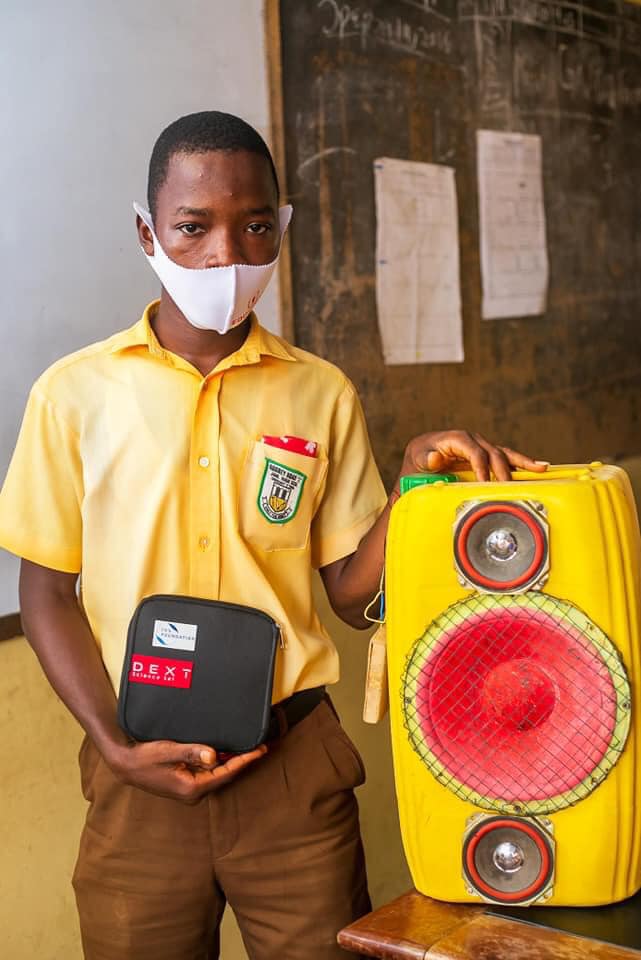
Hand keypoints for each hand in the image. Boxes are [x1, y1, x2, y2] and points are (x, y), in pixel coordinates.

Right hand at [107, 739, 266, 802]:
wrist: (126, 764)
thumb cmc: (145, 757)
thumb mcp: (168, 750)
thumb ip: (191, 752)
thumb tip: (213, 755)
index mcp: (192, 787)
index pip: (226, 773)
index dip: (245, 760)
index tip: (260, 750)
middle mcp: (194, 792)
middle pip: (226, 775)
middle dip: (244, 760)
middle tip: (263, 746)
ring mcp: (190, 789)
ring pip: (219, 774)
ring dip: (234, 761)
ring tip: (251, 748)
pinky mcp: (187, 783)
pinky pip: (210, 773)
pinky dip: (222, 762)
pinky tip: (229, 752)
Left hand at [394, 430, 547, 493]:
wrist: (420, 460)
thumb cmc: (419, 459)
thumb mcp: (418, 458)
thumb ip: (426, 458)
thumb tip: (436, 456)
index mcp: (456, 439)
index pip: (475, 451)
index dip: (482, 467)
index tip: (486, 483)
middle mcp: (472, 441)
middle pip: (493, 454)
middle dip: (503, 471)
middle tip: (509, 489)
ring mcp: (480, 448)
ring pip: (504, 454)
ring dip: (522, 462)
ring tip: (540, 467)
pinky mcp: (485, 457)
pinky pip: (505, 459)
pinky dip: (521, 464)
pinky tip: (538, 467)